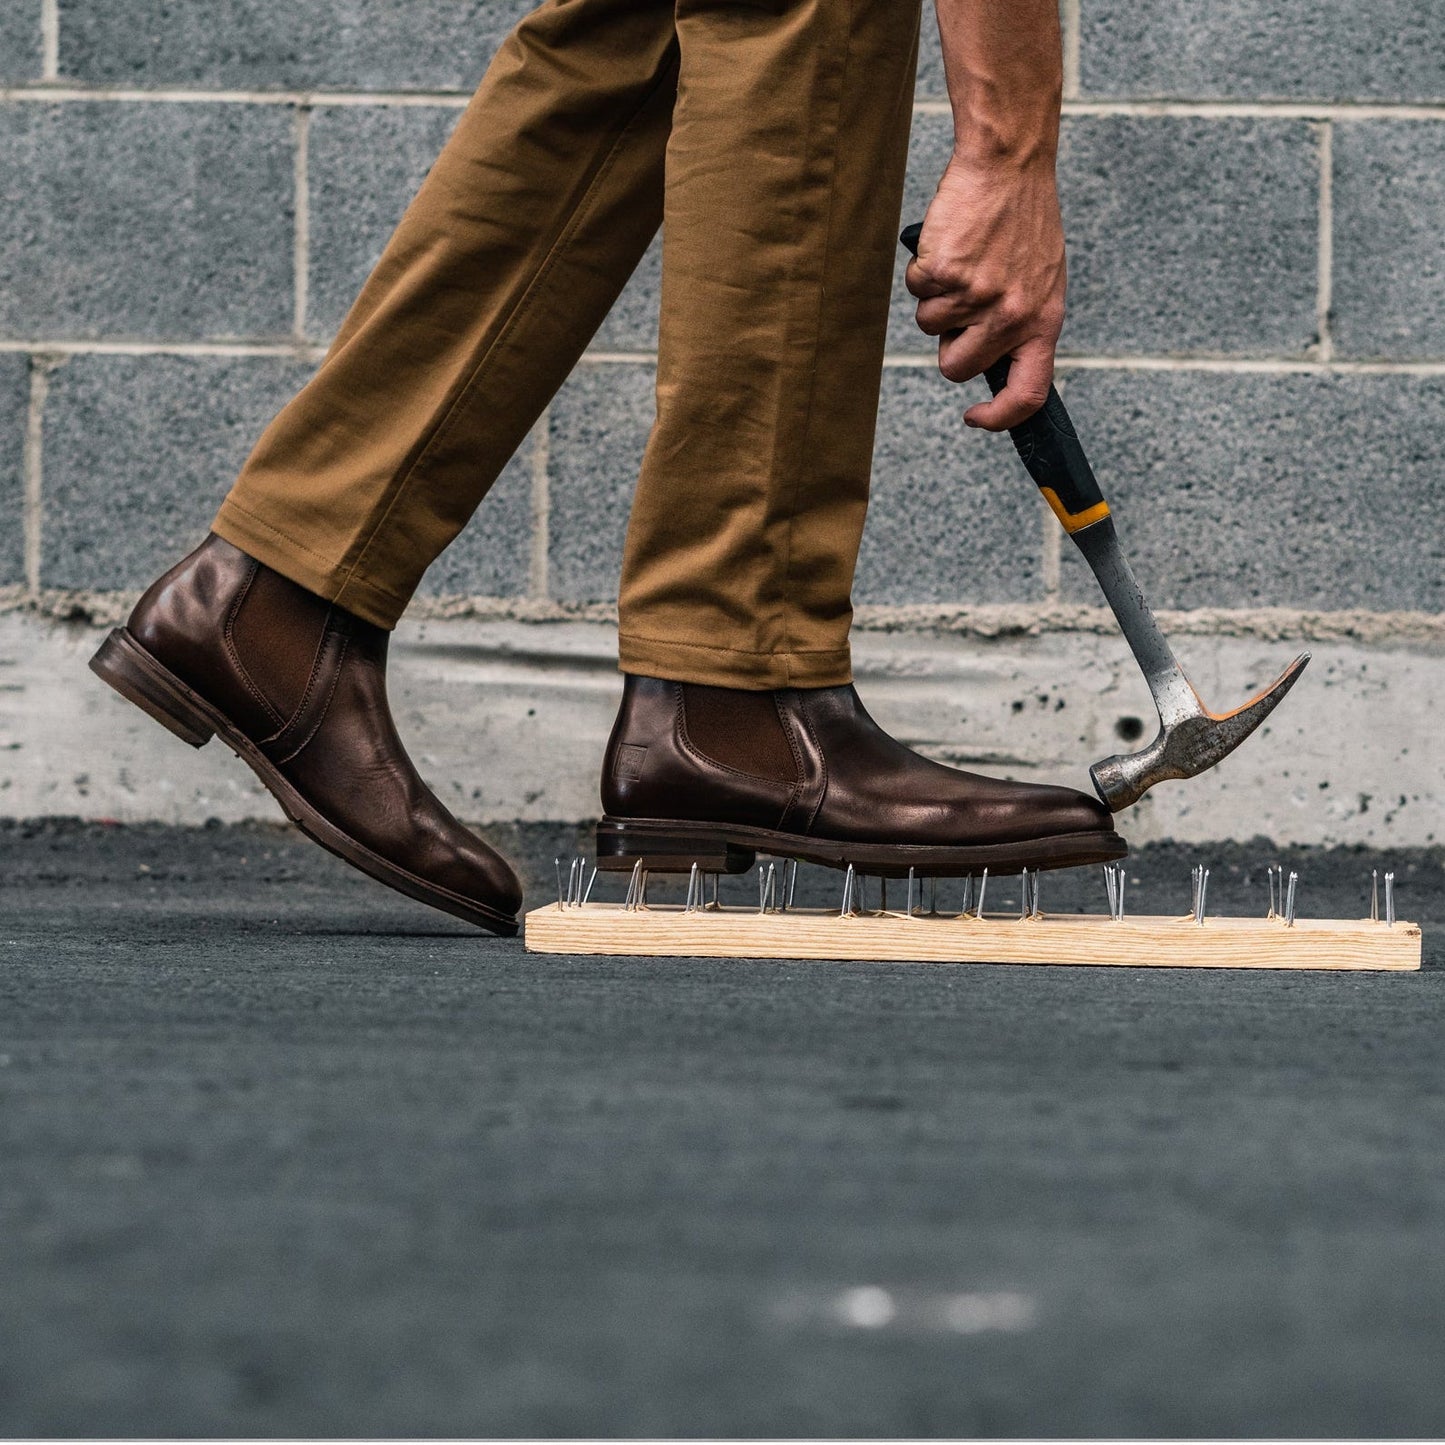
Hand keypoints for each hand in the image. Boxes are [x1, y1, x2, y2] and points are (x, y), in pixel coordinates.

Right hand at [906, 152, 1066, 430]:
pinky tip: (949, 244)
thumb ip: (1022, 324)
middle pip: (957, 367)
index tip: (976, 416)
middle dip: (949, 343)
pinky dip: (923, 271)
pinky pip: (916, 292)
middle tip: (963, 304)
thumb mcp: (1041, 281)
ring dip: (936, 300)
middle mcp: (1010, 316)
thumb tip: (993, 363)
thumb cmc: (1023, 221)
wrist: (1009, 164)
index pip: (1028, 393)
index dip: (999, 417)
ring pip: (930, 328)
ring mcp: (976, 296)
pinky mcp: (944, 274)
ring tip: (964, 261)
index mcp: (1043, 322)